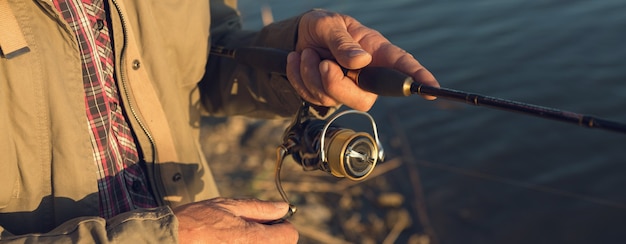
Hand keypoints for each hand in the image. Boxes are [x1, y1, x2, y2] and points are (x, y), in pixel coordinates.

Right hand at [173, 197, 297, 242]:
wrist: (169, 242)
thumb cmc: (195, 223)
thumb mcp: (228, 206)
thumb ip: (259, 208)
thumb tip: (283, 207)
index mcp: (257, 239)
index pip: (290, 234)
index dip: (280, 224)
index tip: (266, 221)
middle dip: (268, 236)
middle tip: (244, 229)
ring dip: (254, 243)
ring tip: (231, 238)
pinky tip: (225, 243)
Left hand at [286, 9, 439, 110]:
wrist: (297, 38)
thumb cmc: (322, 27)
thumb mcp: (330, 25)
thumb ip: (343, 43)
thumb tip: (361, 62)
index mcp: (375, 52)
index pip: (402, 66)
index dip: (418, 78)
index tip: (432, 89)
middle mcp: (365, 76)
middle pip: (363, 99)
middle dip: (336, 85)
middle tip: (323, 63)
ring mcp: (346, 89)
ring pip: (332, 99)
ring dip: (311, 74)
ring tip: (308, 53)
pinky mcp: (326, 96)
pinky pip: (312, 97)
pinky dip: (299, 77)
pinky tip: (300, 60)